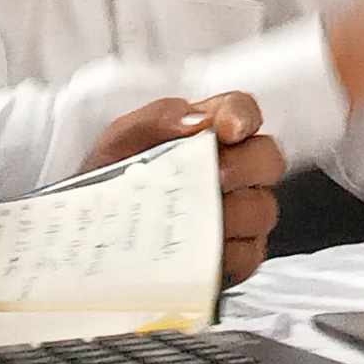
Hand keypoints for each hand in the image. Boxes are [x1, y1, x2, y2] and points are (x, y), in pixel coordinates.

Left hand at [82, 93, 284, 285]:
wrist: (96, 231)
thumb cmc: (114, 178)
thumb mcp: (122, 139)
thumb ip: (158, 117)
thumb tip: (194, 118)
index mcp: (209, 130)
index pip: (243, 110)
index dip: (243, 117)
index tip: (227, 130)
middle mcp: (235, 167)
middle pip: (268, 158)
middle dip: (244, 166)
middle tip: (214, 177)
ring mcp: (241, 212)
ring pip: (262, 209)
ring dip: (230, 214)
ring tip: (193, 219)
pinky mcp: (238, 253)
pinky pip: (250, 253)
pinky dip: (225, 253)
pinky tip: (196, 251)